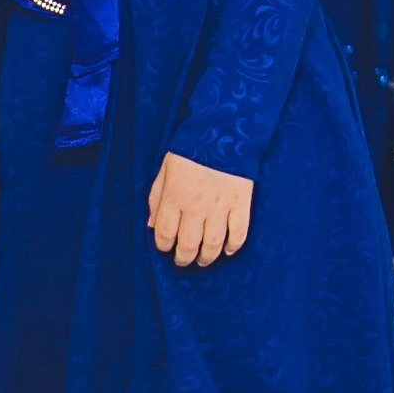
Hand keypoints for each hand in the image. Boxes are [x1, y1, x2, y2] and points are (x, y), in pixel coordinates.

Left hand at [148, 151, 252, 266]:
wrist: (224, 131)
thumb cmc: (190, 152)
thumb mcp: (164, 172)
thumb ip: (156, 199)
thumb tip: (152, 226)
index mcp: (174, 197)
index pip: (164, 234)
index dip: (163, 246)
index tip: (167, 247)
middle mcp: (195, 206)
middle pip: (188, 245)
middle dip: (184, 258)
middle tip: (184, 260)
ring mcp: (220, 206)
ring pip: (213, 243)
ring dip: (207, 257)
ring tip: (204, 259)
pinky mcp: (241, 202)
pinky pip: (239, 232)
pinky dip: (233, 245)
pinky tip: (228, 249)